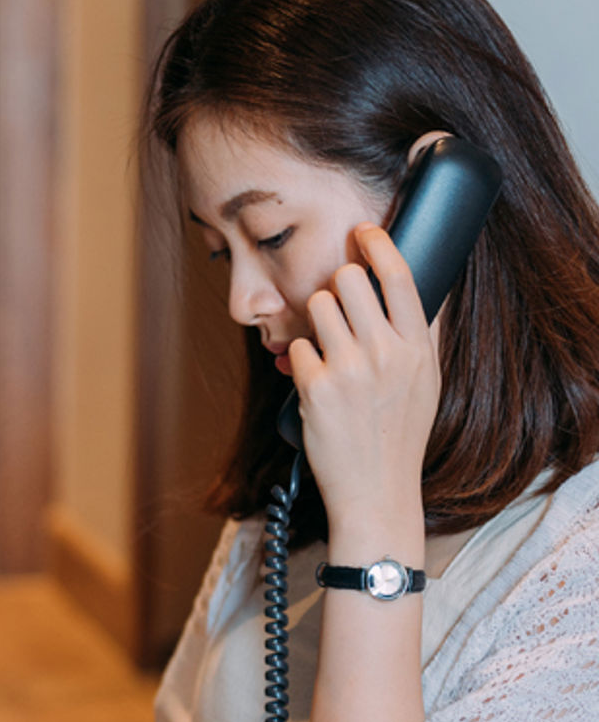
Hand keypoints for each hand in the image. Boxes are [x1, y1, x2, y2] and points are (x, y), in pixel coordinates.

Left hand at [289, 223, 439, 530]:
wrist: (377, 491)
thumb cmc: (397, 434)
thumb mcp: (425, 383)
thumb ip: (416, 337)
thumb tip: (404, 287)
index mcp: (418, 349)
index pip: (400, 277)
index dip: (379, 244)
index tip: (363, 230)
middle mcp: (388, 354)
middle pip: (349, 280)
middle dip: (335, 284)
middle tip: (336, 301)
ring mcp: (351, 370)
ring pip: (316, 305)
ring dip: (313, 319)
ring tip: (326, 346)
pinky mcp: (316, 387)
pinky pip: (296, 346)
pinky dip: (299, 360)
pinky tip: (314, 382)